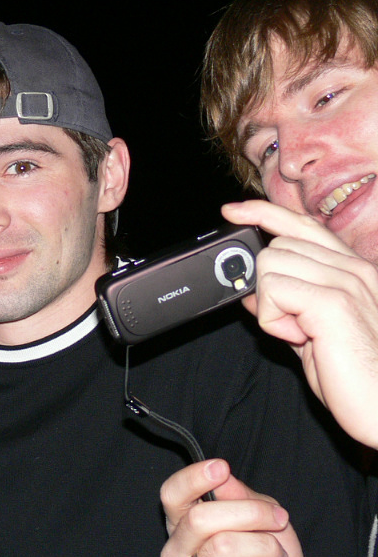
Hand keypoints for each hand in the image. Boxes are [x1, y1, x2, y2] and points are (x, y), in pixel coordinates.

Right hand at [161, 459, 300, 556]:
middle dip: (249, 512)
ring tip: (275, 551)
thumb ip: (241, 496)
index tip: (221, 467)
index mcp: (183, 521)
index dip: (192, 478)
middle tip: (279, 516)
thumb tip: (223, 478)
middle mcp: (178, 547)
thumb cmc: (266, 550)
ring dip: (265, 544)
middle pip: (199, 519)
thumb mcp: (259, 517)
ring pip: (224, 544)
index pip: (172, 494)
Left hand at [223, 200, 377, 447]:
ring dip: (271, 305)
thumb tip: (249, 291)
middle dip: (267, 285)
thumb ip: (284, 306)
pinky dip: (273, 319)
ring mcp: (346, 281)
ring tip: (304, 334)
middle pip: (276, 245)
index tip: (233, 210)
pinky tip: (303, 338)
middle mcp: (354, 269)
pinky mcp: (333, 302)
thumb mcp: (310, 334)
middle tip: (293, 324)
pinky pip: (272, 290)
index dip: (264, 213)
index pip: (302, 224)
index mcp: (352, 271)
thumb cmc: (356, 378)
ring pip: (270, 264)